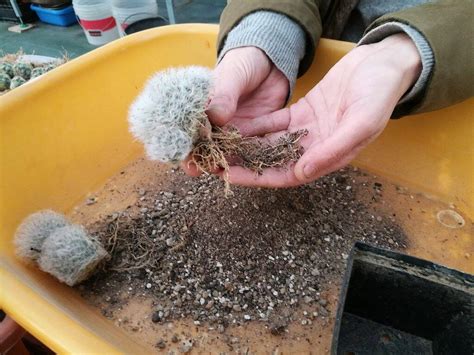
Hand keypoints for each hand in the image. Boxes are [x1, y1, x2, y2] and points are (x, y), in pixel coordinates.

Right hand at [181, 46, 288, 175]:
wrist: (272, 61)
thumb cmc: (244, 62)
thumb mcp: (233, 75)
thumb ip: (225, 95)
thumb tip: (216, 117)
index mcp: (206, 107)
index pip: (190, 127)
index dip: (184, 140)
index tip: (179, 152)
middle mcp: (218, 122)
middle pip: (207, 143)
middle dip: (199, 157)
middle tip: (194, 169)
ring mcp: (237, 129)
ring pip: (228, 149)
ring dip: (222, 161)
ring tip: (216, 172)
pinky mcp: (256, 132)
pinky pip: (250, 148)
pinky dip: (246, 157)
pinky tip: (243, 168)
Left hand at [226, 34, 421, 186]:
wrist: (383, 65)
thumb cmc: (379, 94)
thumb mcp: (361, 122)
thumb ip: (332, 150)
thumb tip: (301, 173)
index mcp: (327, 157)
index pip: (285, 175)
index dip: (256, 177)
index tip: (229, 174)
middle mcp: (313, 149)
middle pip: (271, 161)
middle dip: (243, 162)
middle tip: (213, 160)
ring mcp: (306, 131)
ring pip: (269, 143)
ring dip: (244, 145)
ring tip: (217, 143)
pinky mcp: (302, 114)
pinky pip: (273, 123)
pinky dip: (254, 124)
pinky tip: (235, 124)